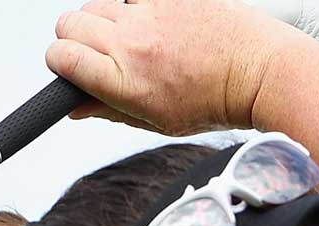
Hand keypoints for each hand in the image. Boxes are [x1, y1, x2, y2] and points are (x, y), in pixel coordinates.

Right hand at [45, 0, 306, 135]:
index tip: (68, 66)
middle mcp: (131, 42)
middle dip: (73, 38)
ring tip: (129, 37)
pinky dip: (134, 5)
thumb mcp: (157, 121)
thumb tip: (75, 108)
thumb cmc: (216, 101)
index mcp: (124, 81)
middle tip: (95, 51)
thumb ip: (110, 111)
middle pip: (69, 23)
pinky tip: (152, 20)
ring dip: (101, 20)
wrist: (260, 72)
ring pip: (96, 3)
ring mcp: (150, 12)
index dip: (58, 61)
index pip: (62, 57)